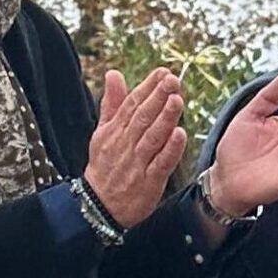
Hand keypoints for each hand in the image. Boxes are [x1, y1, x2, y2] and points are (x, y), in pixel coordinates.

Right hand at [84, 68, 187, 228]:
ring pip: (152, 137)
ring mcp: (137, 163)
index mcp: (115, 130)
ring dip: (165, 118)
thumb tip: (113, 74)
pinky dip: (170, 149)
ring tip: (177, 100)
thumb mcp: (102, 132)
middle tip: (172, 79)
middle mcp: (125, 144)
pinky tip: (180, 135)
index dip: (148, 87)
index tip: (163, 72)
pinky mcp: (148, 181)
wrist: (98, 205)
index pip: (132, 104)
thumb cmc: (105, 166)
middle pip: (143, 117)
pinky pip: (160, 163)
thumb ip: (112, 103)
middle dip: (158, 97)